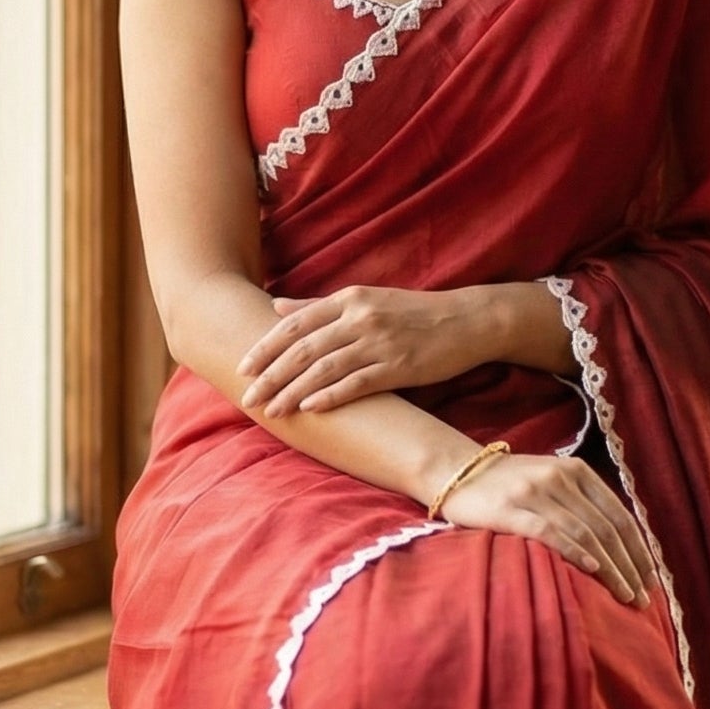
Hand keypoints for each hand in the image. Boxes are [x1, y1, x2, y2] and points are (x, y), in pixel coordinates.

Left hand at [237, 285, 485, 414]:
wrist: (467, 321)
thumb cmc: (413, 313)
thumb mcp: (365, 300)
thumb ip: (319, 306)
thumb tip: (275, 307)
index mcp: (349, 299)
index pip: (296, 323)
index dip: (266, 346)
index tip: (243, 367)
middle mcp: (360, 317)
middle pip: (304, 348)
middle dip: (271, 374)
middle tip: (247, 396)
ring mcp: (380, 342)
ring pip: (325, 368)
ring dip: (293, 391)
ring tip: (272, 410)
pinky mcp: (400, 366)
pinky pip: (357, 383)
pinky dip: (330, 396)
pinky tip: (310, 409)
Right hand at [437, 448, 656, 608]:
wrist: (454, 471)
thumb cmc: (507, 484)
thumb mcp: (550, 481)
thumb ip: (581, 503)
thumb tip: (616, 544)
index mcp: (576, 471)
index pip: (618, 515)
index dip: (637, 549)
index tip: (648, 578)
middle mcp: (559, 478)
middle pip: (605, 529)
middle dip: (628, 566)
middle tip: (641, 598)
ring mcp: (534, 493)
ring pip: (584, 534)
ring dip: (609, 569)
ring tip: (623, 595)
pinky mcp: (509, 509)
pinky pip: (549, 532)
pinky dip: (574, 551)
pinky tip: (592, 570)